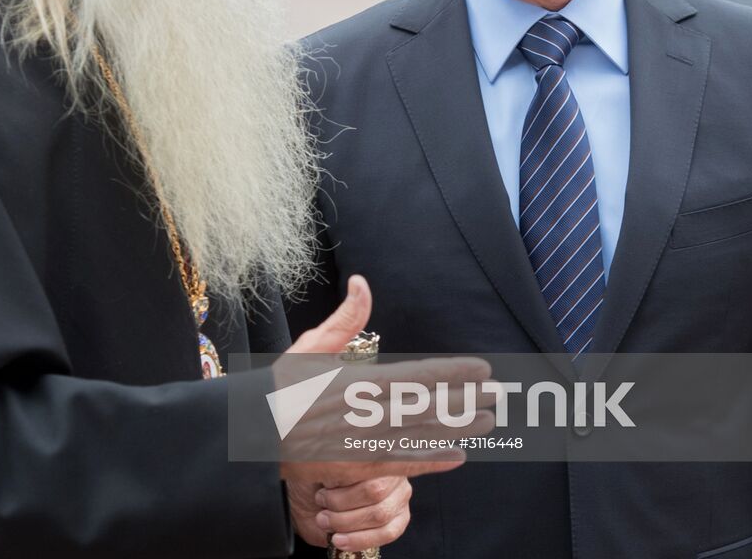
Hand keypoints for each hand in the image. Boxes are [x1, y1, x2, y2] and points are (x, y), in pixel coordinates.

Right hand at [278, 274, 493, 549]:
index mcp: (355, 380)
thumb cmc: (281, 387)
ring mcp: (361, 443)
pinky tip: (457, 457)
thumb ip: (344, 320)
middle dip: (464, 399)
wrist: (253, 432)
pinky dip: (431, 461)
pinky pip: (400, 464)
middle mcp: (363, 413)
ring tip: (486, 421)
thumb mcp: (310, 346)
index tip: (481, 369)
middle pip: (425, 406)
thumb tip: (362, 283)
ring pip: (419, 435)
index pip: (415, 375)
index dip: (451, 373)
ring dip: (456, 428)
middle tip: (498, 395)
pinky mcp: (356, 467)